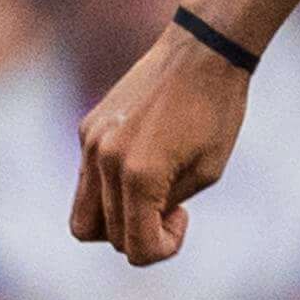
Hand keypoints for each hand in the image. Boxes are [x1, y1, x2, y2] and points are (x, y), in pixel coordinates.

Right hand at [71, 25, 254, 265]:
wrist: (201, 51)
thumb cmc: (216, 112)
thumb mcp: (206, 173)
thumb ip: (166, 207)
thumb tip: (139, 223)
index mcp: (140, 176)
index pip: (136, 248)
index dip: (163, 248)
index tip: (183, 217)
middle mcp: (105, 160)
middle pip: (107, 236)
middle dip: (141, 233)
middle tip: (173, 206)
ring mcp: (90, 142)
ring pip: (83, 215)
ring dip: (116, 219)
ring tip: (151, 195)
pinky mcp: (87, 127)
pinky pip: (87, 179)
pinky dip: (109, 188)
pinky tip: (142, 165)